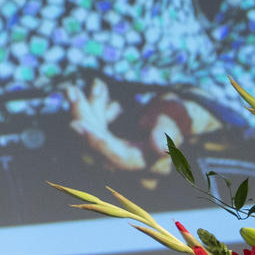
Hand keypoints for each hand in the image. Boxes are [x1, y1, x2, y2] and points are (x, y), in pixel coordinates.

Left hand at [64, 80, 222, 176]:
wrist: (181, 114)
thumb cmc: (182, 113)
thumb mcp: (179, 114)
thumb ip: (169, 129)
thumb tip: (159, 146)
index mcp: (151, 164)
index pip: (118, 158)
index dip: (96, 142)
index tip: (76, 124)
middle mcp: (130, 168)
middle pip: (96, 146)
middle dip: (85, 115)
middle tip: (72, 90)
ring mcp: (117, 159)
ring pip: (91, 136)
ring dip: (87, 109)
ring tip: (95, 85)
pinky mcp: (107, 148)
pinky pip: (92, 130)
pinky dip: (93, 109)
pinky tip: (101, 91)